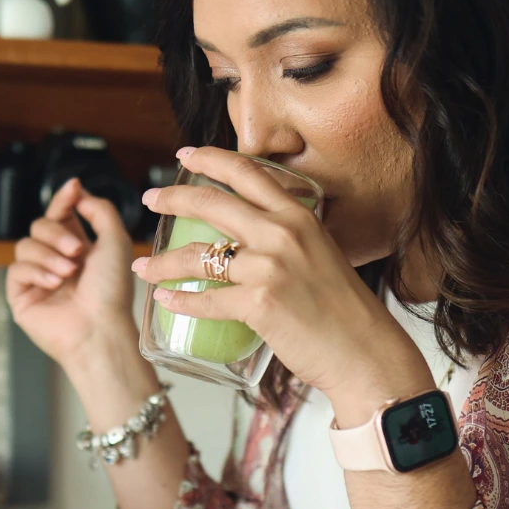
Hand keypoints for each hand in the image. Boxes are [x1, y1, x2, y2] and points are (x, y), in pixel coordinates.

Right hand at [7, 178, 135, 370]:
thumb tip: (78, 192)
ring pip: (25, 245)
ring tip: (68, 273)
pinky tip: (53, 284)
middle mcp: (57, 261)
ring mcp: (37, 279)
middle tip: (77, 252)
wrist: (100, 329)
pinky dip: (35, 272)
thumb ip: (100, 211)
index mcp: (79, 249)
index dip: (64, 199)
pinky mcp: (22, 296)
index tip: (72, 188)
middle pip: (40, 225)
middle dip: (57, 233)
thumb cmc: (112, 291)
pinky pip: (16, 269)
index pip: (62, 215)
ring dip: (48, 255)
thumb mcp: (116, 242)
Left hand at [132, 148, 425, 402]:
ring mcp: (269, 268)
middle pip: (211, 203)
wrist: (365, 353)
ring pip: (197, 256)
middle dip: (172, 198)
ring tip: (143, 265)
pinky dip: (180, 302)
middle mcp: (282, 233)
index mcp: (298, 217)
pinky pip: (205, 300)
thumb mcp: (321, 255)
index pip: (246, 172)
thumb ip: (289, 239)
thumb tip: (252, 237)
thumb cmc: (345, 312)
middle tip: (150, 201)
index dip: (209, 159)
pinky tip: (165, 300)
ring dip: (161, 261)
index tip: (185, 155)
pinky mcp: (259, 304)